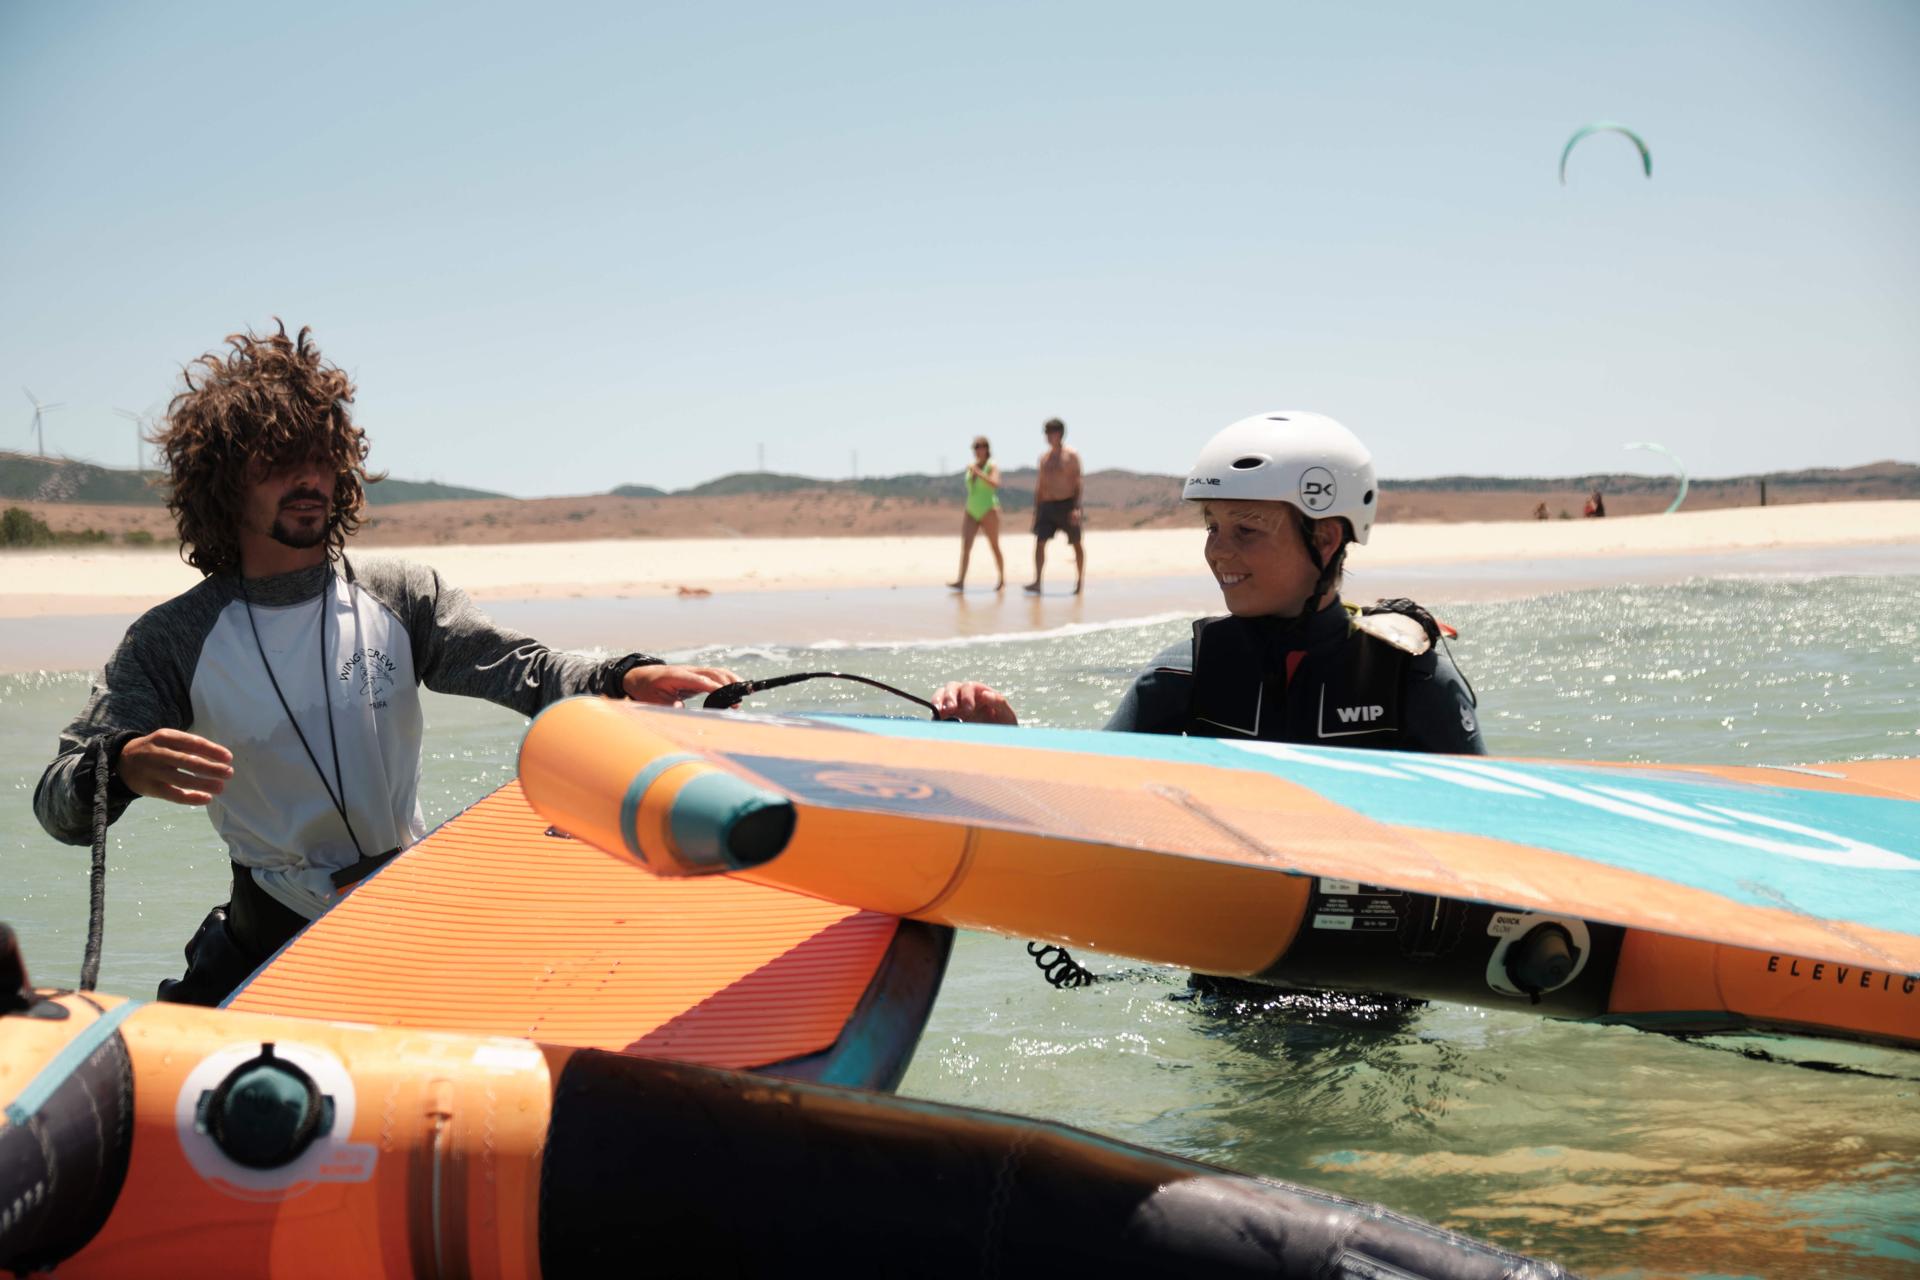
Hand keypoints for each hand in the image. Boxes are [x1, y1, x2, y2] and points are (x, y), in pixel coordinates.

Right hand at [117, 728, 233, 805]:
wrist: (121, 760)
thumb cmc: (156, 749)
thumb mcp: (168, 740)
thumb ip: (189, 746)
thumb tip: (220, 758)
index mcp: (165, 737)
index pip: (192, 743)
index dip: (212, 750)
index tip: (229, 758)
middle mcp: (157, 753)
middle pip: (188, 761)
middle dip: (211, 768)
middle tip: (229, 773)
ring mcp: (152, 771)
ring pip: (182, 779)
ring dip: (204, 784)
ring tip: (221, 787)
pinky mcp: (150, 788)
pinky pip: (173, 795)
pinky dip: (191, 798)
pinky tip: (206, 798)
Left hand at [623, 664, 741, 706]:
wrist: (642, 676)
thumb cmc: (647, 689)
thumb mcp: (652, 700)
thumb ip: (666, 704)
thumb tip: (680, 708)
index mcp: (676, 675)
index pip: (698, 680)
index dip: (712, 686)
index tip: (725, 694)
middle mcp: (688, 671)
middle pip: (712, 673)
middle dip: (727, 685)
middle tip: (737, 701)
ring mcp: (694, 671)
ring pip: (717, 672)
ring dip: (731, 681)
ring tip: (743, 693)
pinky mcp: (698, 676)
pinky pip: (716, 675)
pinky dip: (727, 680)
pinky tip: (736, 689)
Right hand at [931, 681, 1017, 724]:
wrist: (997, 744)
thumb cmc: (1004, 728)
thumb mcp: (1007, 716)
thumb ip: (999, 703)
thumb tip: (985, 694)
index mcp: (979, 692)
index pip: (969, 687)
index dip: (967, 696)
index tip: (969, 709)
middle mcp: (964, 695)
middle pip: (952, 687)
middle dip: (950, 697)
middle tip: (950, 709)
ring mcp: (953, 705)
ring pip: (941, 694)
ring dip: (939, 701)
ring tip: (939, 712)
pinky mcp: (945, 716)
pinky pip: (936, 710)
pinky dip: (934, 712)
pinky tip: (936, 719)